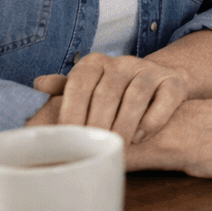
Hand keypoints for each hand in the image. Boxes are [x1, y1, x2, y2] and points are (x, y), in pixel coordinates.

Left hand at [31, 52, 188, 143]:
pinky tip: (140, 136)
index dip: (73, 110)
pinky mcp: (174, 81)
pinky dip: (152, 119)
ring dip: (124, 125)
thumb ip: (64, 90)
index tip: (69, 136)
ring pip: (136, 95)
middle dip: (98, 124)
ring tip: (116, 147)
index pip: (80, 82)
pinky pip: (165, 98)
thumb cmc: (112, 93)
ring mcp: (150, 70)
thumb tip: (38, 85)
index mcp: (95, 63)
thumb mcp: (86, 90)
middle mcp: (123, 62)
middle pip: (107, 92)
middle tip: (92, 148)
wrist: (157, 82)